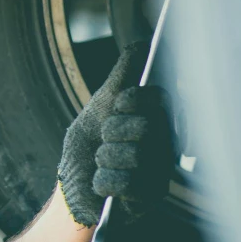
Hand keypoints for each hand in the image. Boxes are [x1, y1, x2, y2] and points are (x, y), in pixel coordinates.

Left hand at [58, 42, 175, 226]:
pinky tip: (104, 185)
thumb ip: (123, 75)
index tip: (117, 106)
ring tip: (104, 164)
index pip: (159, 97)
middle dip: (112, 133)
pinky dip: (103, 182)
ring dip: (105, 159)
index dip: (130, 100)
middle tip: (105, 140)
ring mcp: (162, 172)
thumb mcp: (100, 104)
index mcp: (160, 118)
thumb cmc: (88, 145)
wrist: (72, 186)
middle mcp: (167, 143)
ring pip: (134, 156)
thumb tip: (142, 42)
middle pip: (146, 127)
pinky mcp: (152, 199)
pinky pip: (125, 184)